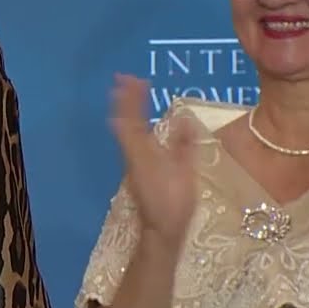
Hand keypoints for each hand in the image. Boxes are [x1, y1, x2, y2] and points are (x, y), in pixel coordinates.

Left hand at [110, 74, 199, 247]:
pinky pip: (128, 139)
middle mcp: (132, 153)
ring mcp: (132, 161)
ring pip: (124, 130)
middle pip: (124, 121)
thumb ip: (183, 145)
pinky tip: (135, 123)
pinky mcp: (136, 168)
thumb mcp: (184, 172)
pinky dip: (130, 123)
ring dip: (125, 109)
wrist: (162, 229)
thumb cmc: (174, 202)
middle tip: (124, 78)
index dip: (132, 98)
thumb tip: (184, 117)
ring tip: (128, 93)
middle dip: (124, 99)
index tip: (133, 79)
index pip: (133, 118)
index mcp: (142, 151)